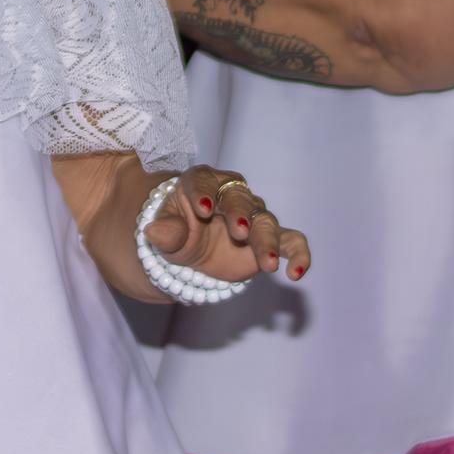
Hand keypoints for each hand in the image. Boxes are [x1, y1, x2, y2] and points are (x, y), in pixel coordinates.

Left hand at [145, 164, 309, 283]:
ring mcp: (253, 216)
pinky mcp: (270, 239)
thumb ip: (165, 232)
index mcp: (202, 183)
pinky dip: (299, 255)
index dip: (204, 193)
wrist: (192, 252)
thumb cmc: (178, 232)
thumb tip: (154, 231)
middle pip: (239, 198)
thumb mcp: (166, 234)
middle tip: (240, 232)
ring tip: (268, 264)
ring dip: (268, 241)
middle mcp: (231, 194)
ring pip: (266, 222)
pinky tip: (297, 273)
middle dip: (240, 214)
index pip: (204, 181)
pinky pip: (292, 242)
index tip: (203, 210)